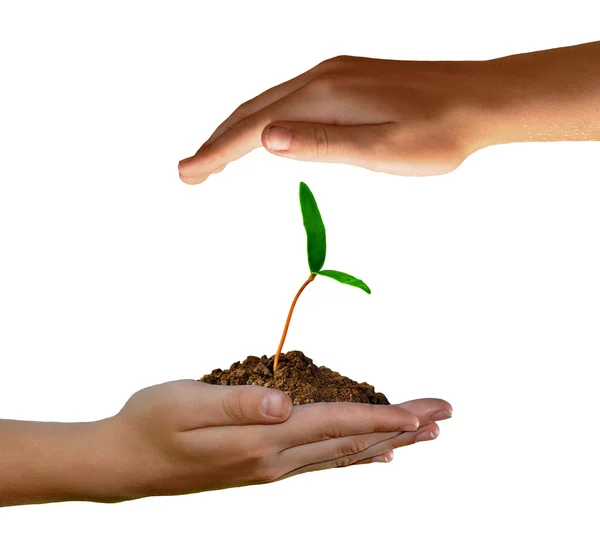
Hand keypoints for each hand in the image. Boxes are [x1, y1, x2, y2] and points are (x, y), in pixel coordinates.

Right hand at [103, 380, 450, 499]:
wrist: (124, 463)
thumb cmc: (151, 423)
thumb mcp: (186, 403)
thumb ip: (238, 404)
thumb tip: (283, 404)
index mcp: (262, 440)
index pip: (334, 426)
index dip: (379, 416)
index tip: (422, 412)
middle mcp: (274, 460)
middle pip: (352, 441)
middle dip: (401, 426)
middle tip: (444, 414)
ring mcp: (271, 468)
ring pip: (344, 455)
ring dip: (387, 440)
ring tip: (423, 433)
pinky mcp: (262, 467)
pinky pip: (323, 463)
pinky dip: (356, 457)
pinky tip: (374, 457)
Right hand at [179, 55, 480, 182]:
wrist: (480, 101)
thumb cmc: (437, 133)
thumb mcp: (381, 148)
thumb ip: (322, 143)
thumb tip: (265, 141)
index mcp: (324, 95)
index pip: (253, 129)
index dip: (216, 154)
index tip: (187, 174)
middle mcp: (321, 76)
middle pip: (252, 111)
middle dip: (217, 143)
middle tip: (191, 171)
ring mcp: (334, 73)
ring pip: (269, 102)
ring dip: (238, 130)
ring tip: (217, 157)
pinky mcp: (347, 78)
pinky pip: (291, 97)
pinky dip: (265, 118)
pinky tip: (266, 133)